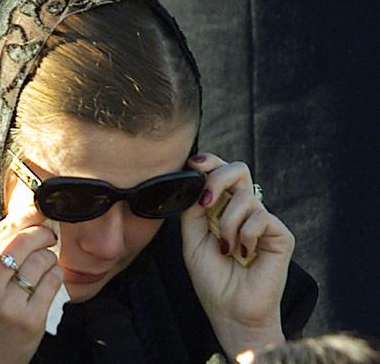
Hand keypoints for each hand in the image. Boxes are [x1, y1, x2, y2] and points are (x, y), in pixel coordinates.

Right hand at [0, 202, 63, 363]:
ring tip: (45, 266)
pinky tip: (49, 281)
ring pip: (43, 260)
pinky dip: (56, 276)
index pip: (3, 231)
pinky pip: (53, 282)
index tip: (39, 211)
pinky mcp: (30, 318)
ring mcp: (9, 303)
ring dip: (50, 259)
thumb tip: (23, 223)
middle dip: (43, 234)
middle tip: (49, 236)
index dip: (27, 216)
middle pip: (26, 241)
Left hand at [182, 153, 293, 357]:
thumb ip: (192, 210)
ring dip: (227, 224)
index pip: (220, 172)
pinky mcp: (280, 234)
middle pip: (239, 169)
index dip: (209, 162)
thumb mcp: (192, 240)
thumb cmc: (212, 279)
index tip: (194, 164)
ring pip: (245, 197)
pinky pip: (260, 218)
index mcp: (222, 208)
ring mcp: (263, 221)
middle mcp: (244, 210)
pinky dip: (245, 236)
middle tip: (206, 203)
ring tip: (226, 249)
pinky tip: (244, 254)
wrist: (230, 310)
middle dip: (218, 179)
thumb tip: (193, 182)